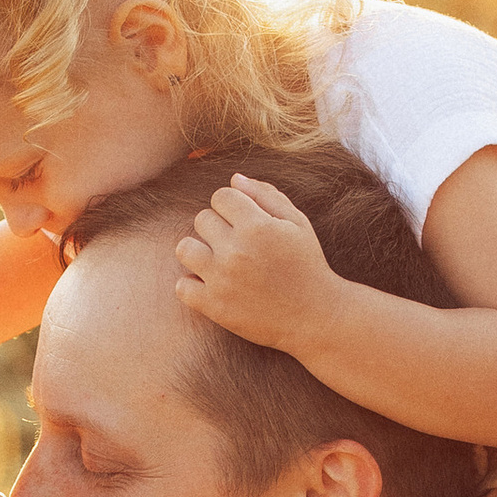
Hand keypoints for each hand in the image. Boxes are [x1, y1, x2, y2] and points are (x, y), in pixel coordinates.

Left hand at [172, 175, 341, 353]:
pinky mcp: (214, 307)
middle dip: (217, 227)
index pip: (221, 196)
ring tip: (216, 261)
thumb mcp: (297, 224)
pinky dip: (192, 285)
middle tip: (236, 244)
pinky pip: (181, 286)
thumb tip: (234, 179)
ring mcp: (221, 280)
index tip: (244, 221)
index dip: (232, 205)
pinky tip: (211, 285)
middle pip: (201, 219)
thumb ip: (267, 195)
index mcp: (257, 226)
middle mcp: (235, 250)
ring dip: (198, 251)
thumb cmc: (307, 266)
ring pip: (184, 248)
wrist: (315, 318)